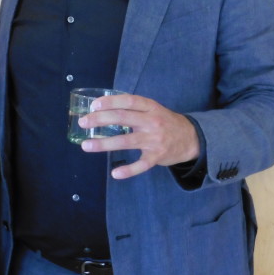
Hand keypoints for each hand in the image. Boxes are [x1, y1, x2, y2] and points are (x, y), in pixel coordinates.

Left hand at [78, 93, 199, 178]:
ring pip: (126, 142)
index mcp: (150, 107)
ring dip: (104, 144)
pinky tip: (115, 173)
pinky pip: (141, 165)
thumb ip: (133, 109)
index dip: (110, 102)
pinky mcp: (157, 156)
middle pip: (123, 118)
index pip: (128, 101)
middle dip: (100, 120)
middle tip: (83, 122)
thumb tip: (102, 109)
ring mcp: (154, 140)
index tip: (94, 105)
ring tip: (86, 146)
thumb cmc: (165, 121)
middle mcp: (152, 121)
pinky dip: (128, 170)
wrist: (191, 138)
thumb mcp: (153, 109)